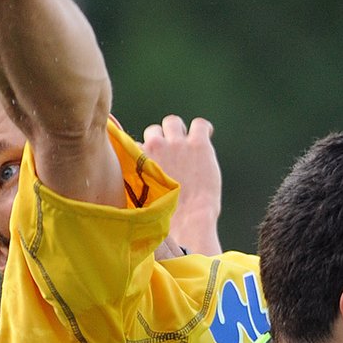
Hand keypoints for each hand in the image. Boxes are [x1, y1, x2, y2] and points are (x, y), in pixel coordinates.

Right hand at [142, 116, 221, 255]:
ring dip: (180, 131)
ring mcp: (176, 143)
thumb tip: (143, 184)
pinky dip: (204, 129)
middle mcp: (154, 146)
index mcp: (137, 160)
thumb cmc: (164, 218)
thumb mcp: (140, 200)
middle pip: (153, 131)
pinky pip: (200, 124)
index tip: (154, 164)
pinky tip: (207, 136)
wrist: (187, 220)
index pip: (136, 146)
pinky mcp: (198, 143)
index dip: (147, 155)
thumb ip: (139, 184)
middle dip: (163, 140)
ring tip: (189, 144)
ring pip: (172, 122)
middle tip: (174, 154)